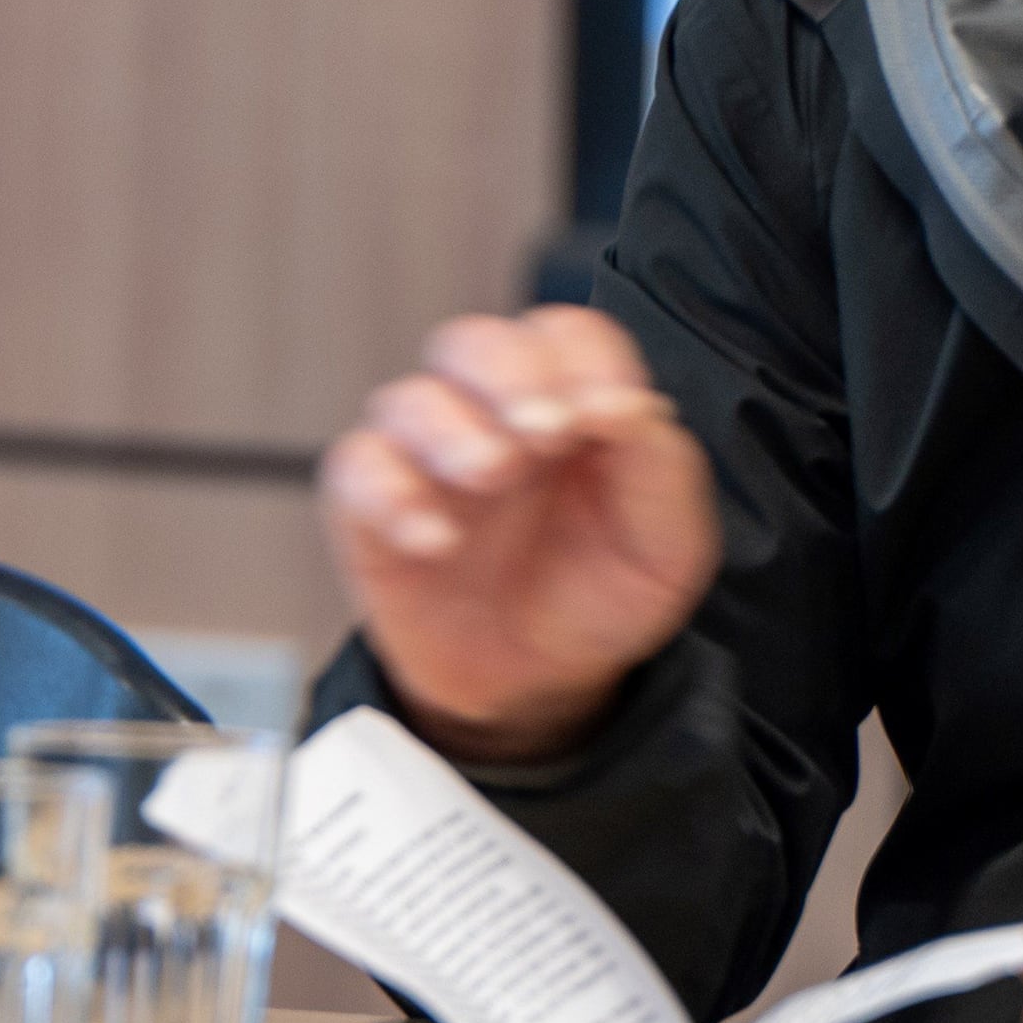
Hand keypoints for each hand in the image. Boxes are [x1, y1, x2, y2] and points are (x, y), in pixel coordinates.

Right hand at [319, 309, 719, 759]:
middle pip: (476, 343)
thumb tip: (626, 405)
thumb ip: (659, 466)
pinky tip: (436, 539)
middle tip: (544, 431)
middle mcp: (489, 415)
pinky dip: (389, 492)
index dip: (586, 361)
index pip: (566, 336)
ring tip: (488, 475)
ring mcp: (425, 459)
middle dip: (509, 374)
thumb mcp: (667, 544)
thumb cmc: (600, 596)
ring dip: (449, 429)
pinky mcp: (371, 510)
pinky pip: (355, 469)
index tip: (607, 418)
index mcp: (567, 404)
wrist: (539, 687)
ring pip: (408, 398)